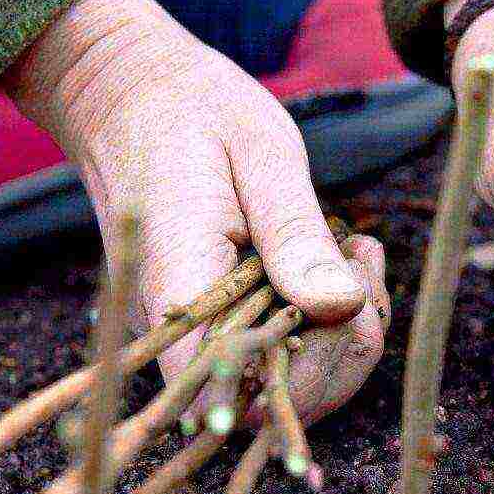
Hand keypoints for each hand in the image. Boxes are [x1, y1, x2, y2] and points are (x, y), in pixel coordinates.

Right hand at [6, 0, 389, 425]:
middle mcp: (178, 326)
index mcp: (181, 286)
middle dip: (346, 349)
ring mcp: (194, 327)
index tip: (356, 299)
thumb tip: (342, 307)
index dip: (312, 376)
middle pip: (270, 402)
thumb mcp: (260, 154)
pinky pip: (273, 347)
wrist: (128, 92)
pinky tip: (343, 258)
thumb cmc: (194, 110)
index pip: (237, 392)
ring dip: (342, 332)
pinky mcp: (213, 316)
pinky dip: (324, 318)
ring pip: (280, 382)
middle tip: (365, 260)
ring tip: (358, 253)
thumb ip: (296, 236)